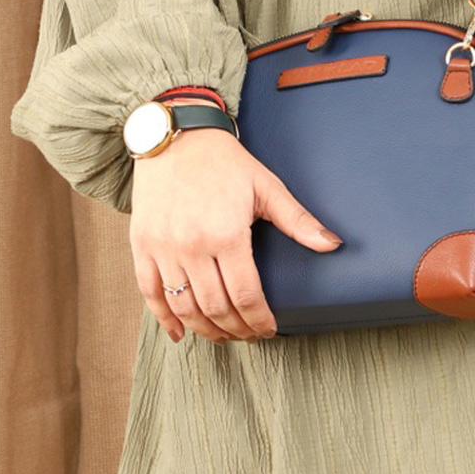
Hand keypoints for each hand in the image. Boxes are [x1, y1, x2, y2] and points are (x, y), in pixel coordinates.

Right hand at [129, 99, 342, 344]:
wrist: (177, 138)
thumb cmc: (225, 161)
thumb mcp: (266, 187)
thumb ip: (298, 221)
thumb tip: (333, 244)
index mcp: (226, 233)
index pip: (245, 295)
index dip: (259, 319)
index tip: (268, 329)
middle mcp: (191, 246)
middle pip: (215, 308)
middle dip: (236, 329)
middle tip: (249, 335)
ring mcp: (163, 248)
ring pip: (183, 307)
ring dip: (205, 329)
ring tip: (223, 335)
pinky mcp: (142, 246)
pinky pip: (150, 294)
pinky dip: (164, 319)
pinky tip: (180, 332)